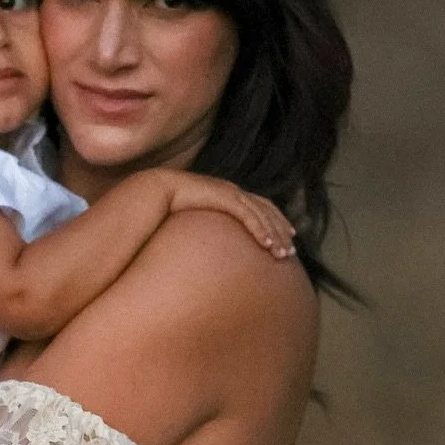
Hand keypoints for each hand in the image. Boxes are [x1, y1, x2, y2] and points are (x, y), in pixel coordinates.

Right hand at [162, 171, 295, 257]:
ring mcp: (229, 191)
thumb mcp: (195, 220)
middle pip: (266, 210)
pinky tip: (266, 245)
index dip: (275, 220)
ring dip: (274, 234)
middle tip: (290, 251)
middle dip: (281, 231)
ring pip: (261, 214)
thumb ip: (207, 229)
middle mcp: (232, 190)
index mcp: (227, 193)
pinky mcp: (223, 196)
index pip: (260, 206)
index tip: (287, 236)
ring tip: (282, 254)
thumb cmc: (168, 208)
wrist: (154, 191)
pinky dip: (259, 229)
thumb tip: (208, 248)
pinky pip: (247, 214)